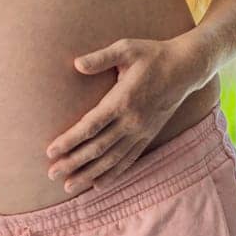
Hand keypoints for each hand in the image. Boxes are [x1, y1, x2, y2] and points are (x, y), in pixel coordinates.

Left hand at [44, 37, 204, 194]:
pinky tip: (98, 184)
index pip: (91, 126)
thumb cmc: (152, 54)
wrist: (185, 68)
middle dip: (73, 162)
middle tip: (51, 173)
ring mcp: (141, 131)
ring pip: (112, 159)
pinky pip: (129, 159)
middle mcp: (132, 121)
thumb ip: (100, 58)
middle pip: (98, 148)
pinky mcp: (148, 135)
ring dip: (89, 174)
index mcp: (122, 100)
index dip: (70, 140)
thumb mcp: (126, 48)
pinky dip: (113, 174)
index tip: (51, 151)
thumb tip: (77, 64)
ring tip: (69, 186)